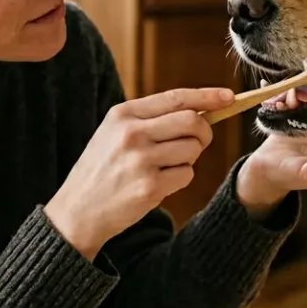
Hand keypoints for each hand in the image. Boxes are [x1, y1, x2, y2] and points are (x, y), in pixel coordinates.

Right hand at [45, 87, 234, 259]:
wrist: (77, 211)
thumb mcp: (114, 133)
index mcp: (123, 114)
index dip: (207, 96)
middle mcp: (132, 133)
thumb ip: (151, 120)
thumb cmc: (102, 170)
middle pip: (192, 122)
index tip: (229, 97)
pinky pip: (187, 175)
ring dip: (188, 159)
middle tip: (196, 143)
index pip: (176, 97)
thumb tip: (199, 111)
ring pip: (193, 149)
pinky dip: (180, 179)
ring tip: (164, 167)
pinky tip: (158, 184)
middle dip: (203, 132)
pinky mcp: (150, 186)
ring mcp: (141, 160)